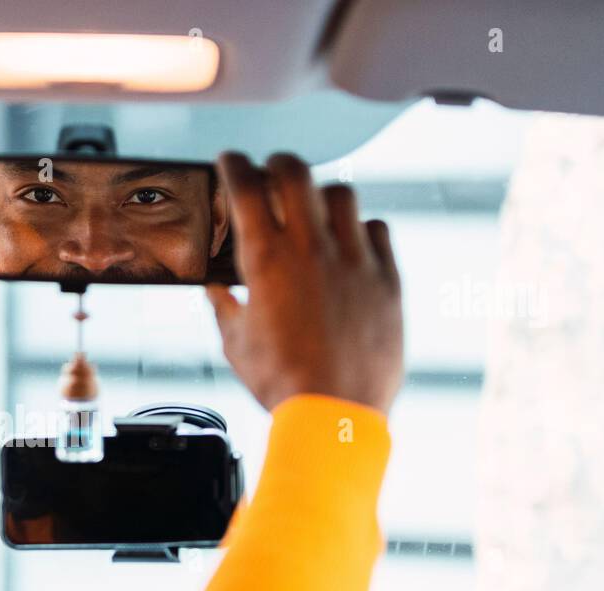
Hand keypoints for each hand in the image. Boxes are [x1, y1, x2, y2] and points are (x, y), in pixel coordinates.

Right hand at [206, 152, 403, 414]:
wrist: (335, 415)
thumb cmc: (282, 383)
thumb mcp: (236, 344)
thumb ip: (225, 306)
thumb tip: (216, 289)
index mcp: (266, 261)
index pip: (246, 186)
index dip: (234, 165)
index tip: (230, 163)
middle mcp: (312, 250)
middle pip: (296, 171)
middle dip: (278, 164)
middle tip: (272, 173)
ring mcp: (355, 261)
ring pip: (341, 193)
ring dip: (321, 194)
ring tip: (314, 210)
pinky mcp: (387, 279)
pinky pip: (377, 229)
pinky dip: (359, 228)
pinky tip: (349, 244)